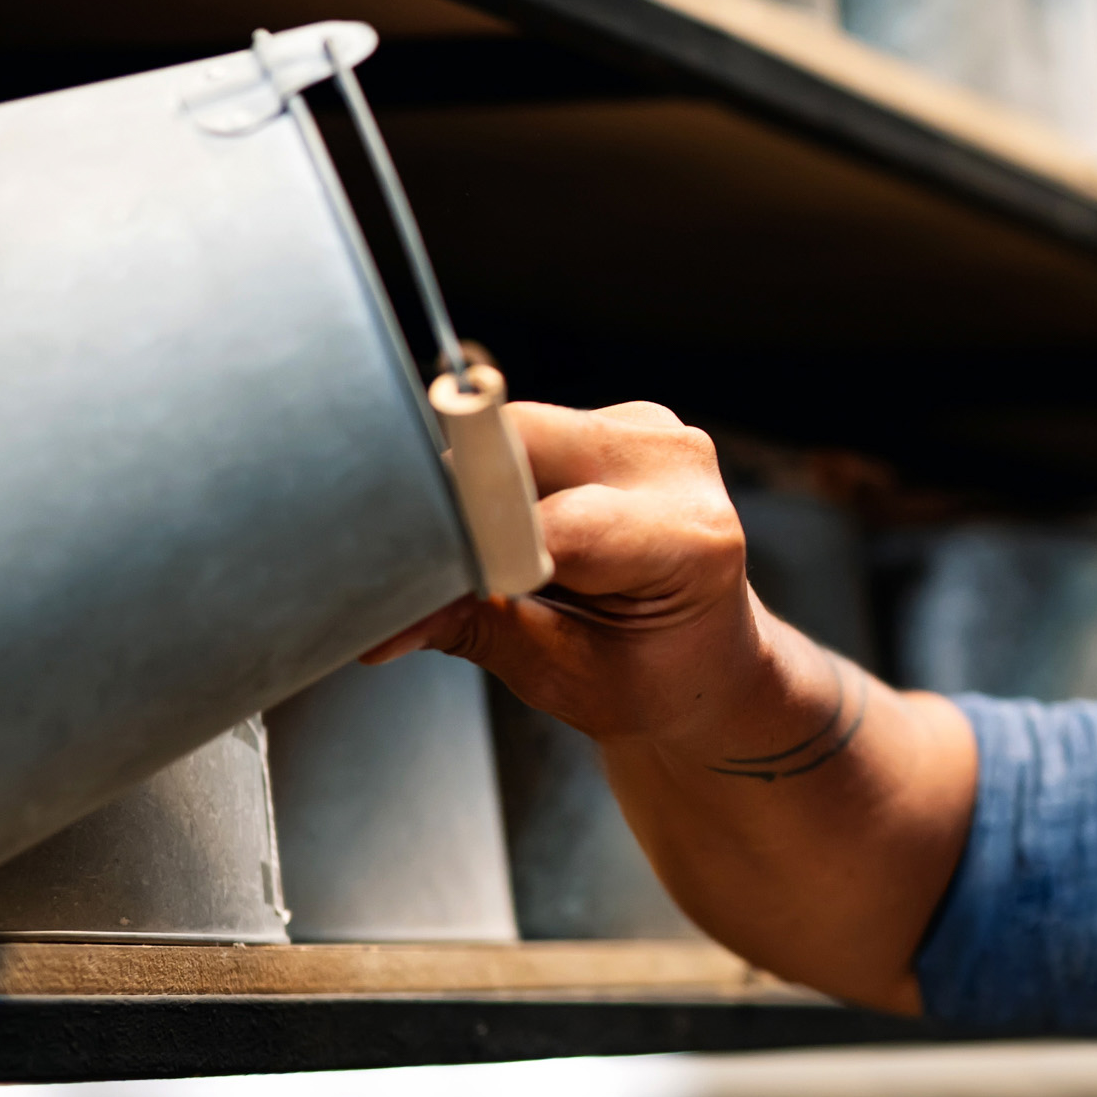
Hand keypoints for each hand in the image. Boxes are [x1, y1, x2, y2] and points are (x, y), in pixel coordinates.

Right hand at [364, 401, 767, 747]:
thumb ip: (477, 629)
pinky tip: (516, 526)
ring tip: (488, 554)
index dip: (471, 547)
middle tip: (426, 557)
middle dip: (459, 493)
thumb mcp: (564, 675)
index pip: (553, 520)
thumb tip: (385, 620)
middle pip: (523, 439)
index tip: (412, 583)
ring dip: (481, 487)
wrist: (711, 659)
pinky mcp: (623, 419)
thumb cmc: (656, 677)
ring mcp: (652, 430)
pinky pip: (530, 431)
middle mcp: (678, 464)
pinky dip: (501, 478)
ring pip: (517, 428)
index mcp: (691, 536)